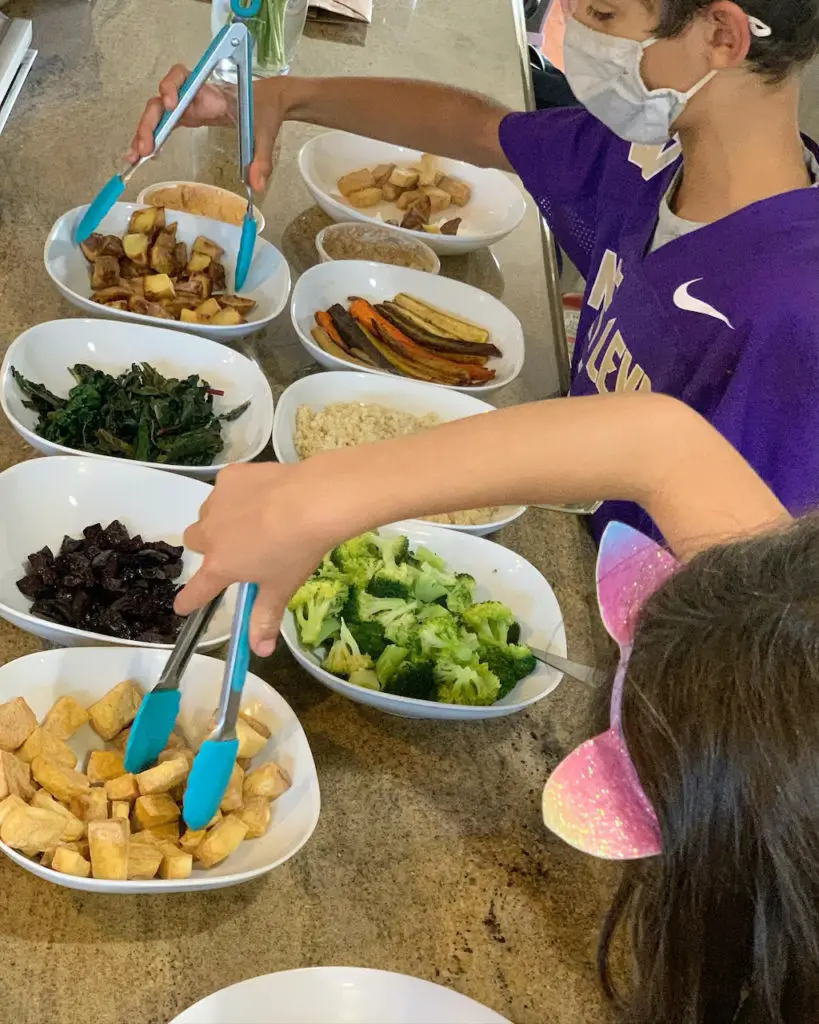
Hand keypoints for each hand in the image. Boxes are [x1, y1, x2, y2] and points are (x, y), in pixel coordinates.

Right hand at [126, 64, 284, 190]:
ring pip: (158, 114)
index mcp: (212, 92)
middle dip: (149, 122)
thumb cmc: (264, 109)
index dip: (171, 86)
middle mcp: (194, 96)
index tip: (169, 103)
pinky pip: (165, 124)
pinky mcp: (188, 117)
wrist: (266, 102)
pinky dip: (152, 137)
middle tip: (143, 148)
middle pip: (162, 101)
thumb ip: (261, 158)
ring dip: (144, 132)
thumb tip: (256, 185)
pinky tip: (143, 154)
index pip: (183, 77)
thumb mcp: (265, 133)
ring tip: (134, 156)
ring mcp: (188, 106)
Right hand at [175, 462, 340, 656]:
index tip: (182, 606)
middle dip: (211, 547)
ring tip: (257, 518)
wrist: (313, 501)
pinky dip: (238, 493)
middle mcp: (210, 533)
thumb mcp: (282, 588)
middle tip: (239, 549)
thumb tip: (261, 652)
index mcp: (220, 566)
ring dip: (223, 519)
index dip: (188, 601)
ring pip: (210, 513)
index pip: (196, 591)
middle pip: (195, 542)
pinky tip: (263, 494)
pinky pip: (226, 488)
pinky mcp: (230, 475)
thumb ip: (265, 619)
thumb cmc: (296, 550)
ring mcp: (217, 501)